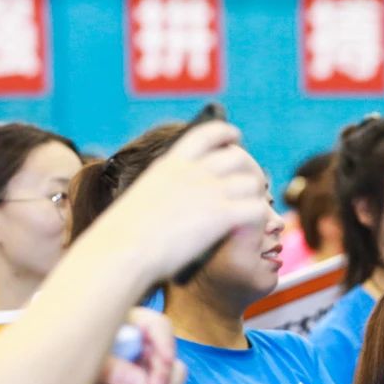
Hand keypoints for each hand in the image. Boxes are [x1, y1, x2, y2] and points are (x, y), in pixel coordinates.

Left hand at [82, 308, 186, 383]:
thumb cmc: (55, 369)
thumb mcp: (76, 363)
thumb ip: (109, 368)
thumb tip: (141, 383)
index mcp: (121, 325)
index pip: (155, 325)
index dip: (164, 342)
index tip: (164, 364)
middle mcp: (138, 344)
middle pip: (167, 352)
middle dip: (165, 376)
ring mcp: (142, 368)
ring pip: (174, 373)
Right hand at [98, 120, 268, 280]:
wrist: (123, 251)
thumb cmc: (126, 235)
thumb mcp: (144, 198)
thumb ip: (168, 190)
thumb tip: (181, 199)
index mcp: (171, 164)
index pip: (206, 134)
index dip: (225, 133)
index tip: (236, 136)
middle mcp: (192, 172)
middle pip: (238, 158)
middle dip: (250, 170)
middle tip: (254, 186)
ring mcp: (208, 191)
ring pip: (252, 184)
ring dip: (257, 196)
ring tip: (256, 210)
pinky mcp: (221, 214)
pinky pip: (256, 209)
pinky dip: (260, 218)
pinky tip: (255, 229)